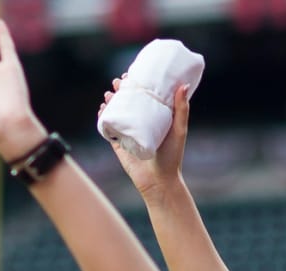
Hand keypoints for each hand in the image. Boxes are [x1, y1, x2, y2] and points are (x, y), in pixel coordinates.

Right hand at [101, 79, 190, 196]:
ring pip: (117, 112)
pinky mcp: (120, 144)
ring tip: (109, 95)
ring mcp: (129, 133)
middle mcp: (141, 123)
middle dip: (120, 90)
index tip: (131, 74)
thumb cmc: (173, 156)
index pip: (144, 96)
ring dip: (110, 102)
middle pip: (128, 101)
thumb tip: (183, 84)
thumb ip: (181, 109)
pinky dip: (103, 118)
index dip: (136, 84)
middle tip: (118, 83)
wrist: (159, 181)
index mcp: (154, 117)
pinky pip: (109, 128)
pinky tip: (102, 109)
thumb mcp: (179, 129)